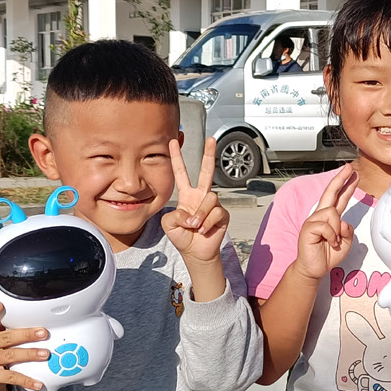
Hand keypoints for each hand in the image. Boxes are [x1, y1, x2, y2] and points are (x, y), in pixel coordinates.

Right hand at [0, 301, 50, 390]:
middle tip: (43, 333)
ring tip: (45, 354)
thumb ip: (6, 328)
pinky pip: (11, 377)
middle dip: (26, 334)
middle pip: (6, 337)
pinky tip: (38, 383)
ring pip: (10, 356)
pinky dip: (27, 380)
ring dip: (30, 354)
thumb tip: (36, 321)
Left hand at [161, 137, 228, 264]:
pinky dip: (208, 223)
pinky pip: (216, 212)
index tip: (173, 142)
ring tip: (195, 226)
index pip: (181, 173)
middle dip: (209, 154)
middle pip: (206, 171)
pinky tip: (204, 230)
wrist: (195, 252)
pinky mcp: (222, 214)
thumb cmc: (182, 236)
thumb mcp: (168, 224)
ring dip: (200, 215)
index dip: (176, 157)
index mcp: (186, 195)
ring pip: (210, 198)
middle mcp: (200, 196)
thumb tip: (191, 213)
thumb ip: (174, 215)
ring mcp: (212, 204)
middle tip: (211, 139)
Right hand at [292, 164, 356, 280]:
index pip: (339, 198)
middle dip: (340, 179)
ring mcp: (313, 221)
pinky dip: (331, 236)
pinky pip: (326, 226)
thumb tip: (343, 222)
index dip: (346, 185)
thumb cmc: (327, 255)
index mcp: (330, 218)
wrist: (314, 269)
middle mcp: (321, 216)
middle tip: (349, 168)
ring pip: (332, 213)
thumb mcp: (345, 242)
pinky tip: (328, 243)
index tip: (352, 174)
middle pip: (331, 192)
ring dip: (337, 230)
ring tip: (333, 242)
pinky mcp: (308, 228)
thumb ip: (348, 230)